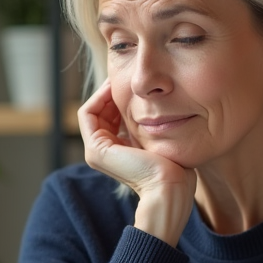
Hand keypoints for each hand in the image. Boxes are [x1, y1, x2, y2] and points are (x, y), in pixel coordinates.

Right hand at [78, 82, 196, 245]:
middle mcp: (103, 153)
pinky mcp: (96, 150)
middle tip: (126, 74)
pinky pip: (88, 113)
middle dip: (112, 91)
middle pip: (101, 111)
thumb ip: (152, 123)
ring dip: (105, 91)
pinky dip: (99, 97)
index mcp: (118, 151)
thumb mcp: (161, 138)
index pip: (111, 115)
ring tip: (120, 77)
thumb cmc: (175, 167)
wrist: (170, 188)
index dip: (119, 96)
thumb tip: (158, 102)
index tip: (135, 81)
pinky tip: (115, 86)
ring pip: (93, 110)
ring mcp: (96, 152)